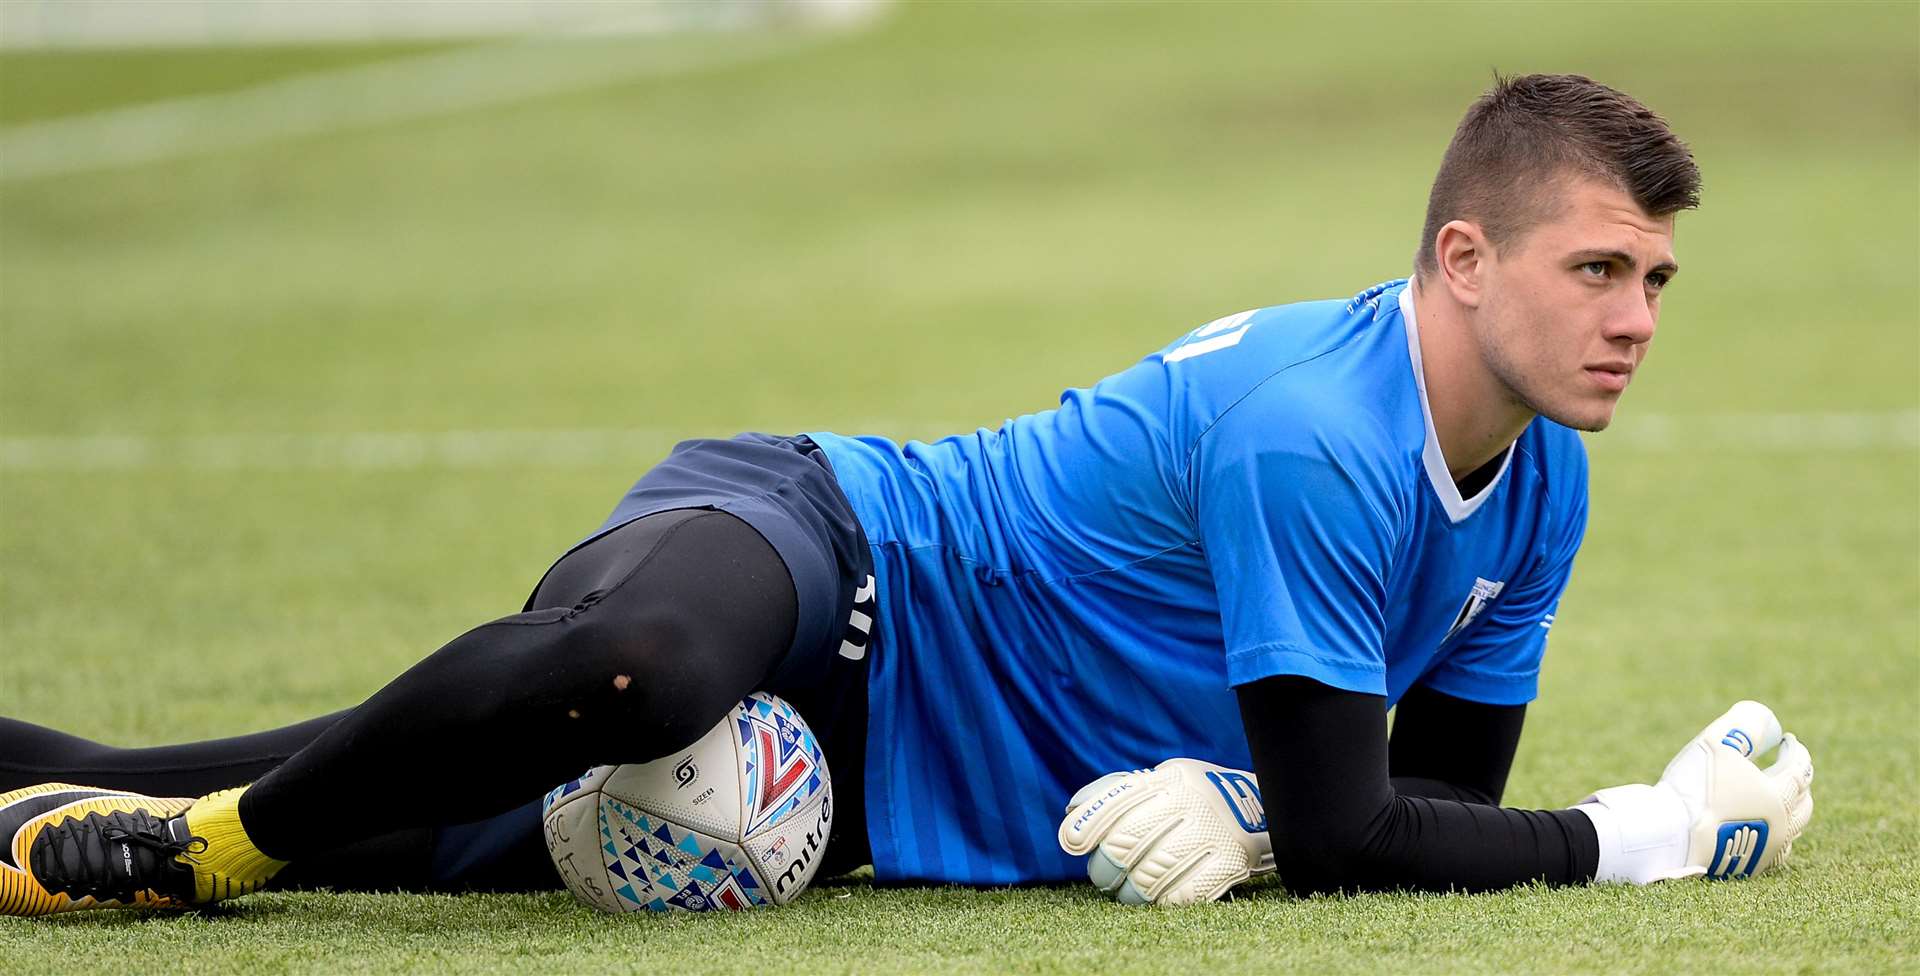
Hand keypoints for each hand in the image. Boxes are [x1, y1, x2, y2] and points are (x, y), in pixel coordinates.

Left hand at [1057, 758, 1272, 904]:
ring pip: (1149, 876)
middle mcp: (1191, 800)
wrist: (1268, 809)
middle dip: (1104, 865)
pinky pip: (1182, 894)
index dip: (1088, 824)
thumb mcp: (1166, 781)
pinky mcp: (1232, 861)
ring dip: (1129, 892)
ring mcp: (1213, 831)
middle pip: (1126, 843)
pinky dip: (1161, 901)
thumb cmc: (1197, 798)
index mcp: (1170, 778)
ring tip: (1126, 892)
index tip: (1071, 842)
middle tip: (1102, 874)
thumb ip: (1121, 791)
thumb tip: (1074, 810)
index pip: (1118, 800)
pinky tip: (1156, 898)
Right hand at [1576, 701, 1813, 883]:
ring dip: (1791, 810)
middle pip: (1804, 802)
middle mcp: (1783, 825)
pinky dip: (1777, 835)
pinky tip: (1763, 830)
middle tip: (1787, 769)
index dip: (1795, 751)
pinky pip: (1776, 851)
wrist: (1671, 835)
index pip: (1800, 768)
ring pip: (1793, 828)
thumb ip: (1745, 726)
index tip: (1786, 740)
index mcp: (1779, 796)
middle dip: (1799, 782)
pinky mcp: (1751, 867)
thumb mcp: (1716, 743)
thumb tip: (1766, 719)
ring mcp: (1769, 849)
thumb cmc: (1694, 787)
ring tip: (1778, 799)